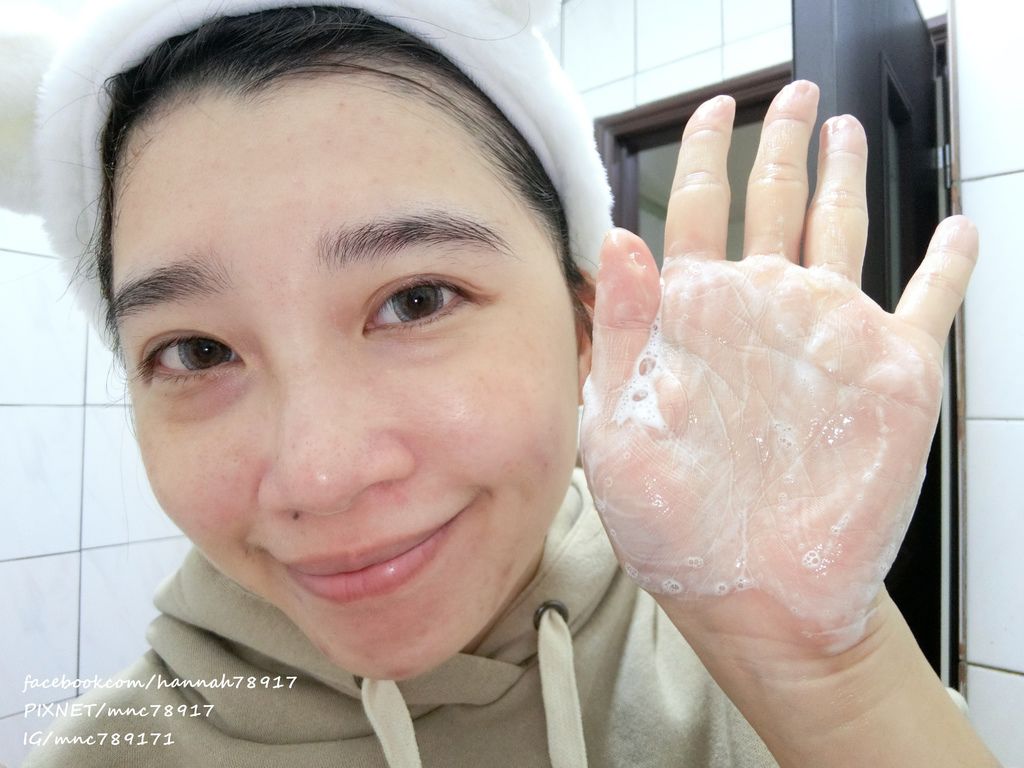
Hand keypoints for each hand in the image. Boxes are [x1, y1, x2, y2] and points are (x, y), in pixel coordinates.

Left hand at [580, 80, 978, 655]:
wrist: (755, 595)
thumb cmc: (675, 528)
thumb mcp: (618, 432)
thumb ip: (619, 333)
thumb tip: (615, 240)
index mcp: (695, 321)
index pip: (700, 212)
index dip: (706, 154)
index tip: (714, 109)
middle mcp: (763, 313)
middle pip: (775, 202)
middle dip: (782, 145)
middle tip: (792, 95)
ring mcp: (829, 337)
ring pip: (842, 230)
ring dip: (845, 178)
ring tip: (846, 129)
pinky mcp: (892, 373)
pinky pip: (930, 301)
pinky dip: (947, 264)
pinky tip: (958, 228)